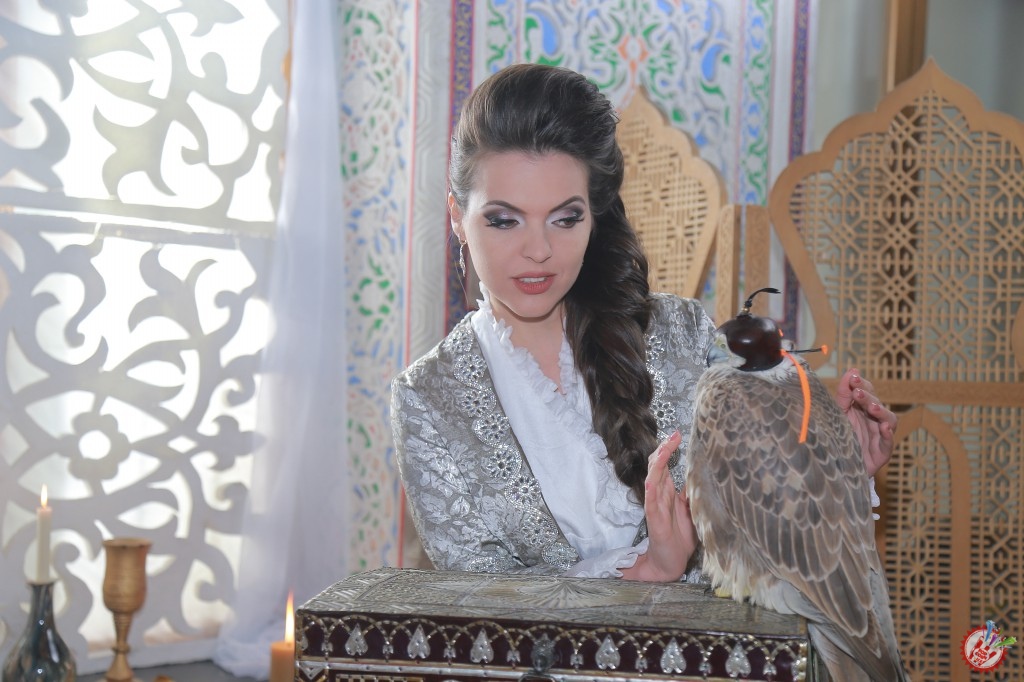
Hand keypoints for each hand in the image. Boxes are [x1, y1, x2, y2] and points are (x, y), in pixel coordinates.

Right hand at [621, 431, 696, 581]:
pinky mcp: (653, 517)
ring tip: (666, 447)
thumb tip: (702, 476)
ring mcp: (655, 504)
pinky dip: (651, 485)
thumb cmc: (680, 538)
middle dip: (664, 448)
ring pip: (653, 477)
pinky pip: (650, 498)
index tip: (678, 434)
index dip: (669, 449)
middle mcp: (660, 495)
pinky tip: (654, 475)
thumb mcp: (692, 511)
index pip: (665, 464)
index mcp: (668, 492)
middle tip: (674, 434)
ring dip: (658, 460)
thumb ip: (692, 494)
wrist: (670, 562)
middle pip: (657, 465)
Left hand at [835, 368, 897, 476]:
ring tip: (873, 408)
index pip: (866, 392)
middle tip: (857, 391)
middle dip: (868, 397)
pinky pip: (889, 442)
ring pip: (889, 420)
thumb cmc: (840, 438)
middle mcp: (873, 420)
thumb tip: (851, 370)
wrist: (837, 467)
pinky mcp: (883, 452)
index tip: (853, 377)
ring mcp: (879, 435)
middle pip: (876, 404)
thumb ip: (843, 394)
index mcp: (861, 409)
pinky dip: (888, 434)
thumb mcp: (838, 414)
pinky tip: (884, 427)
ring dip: (881, 412)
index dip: (861, 384)